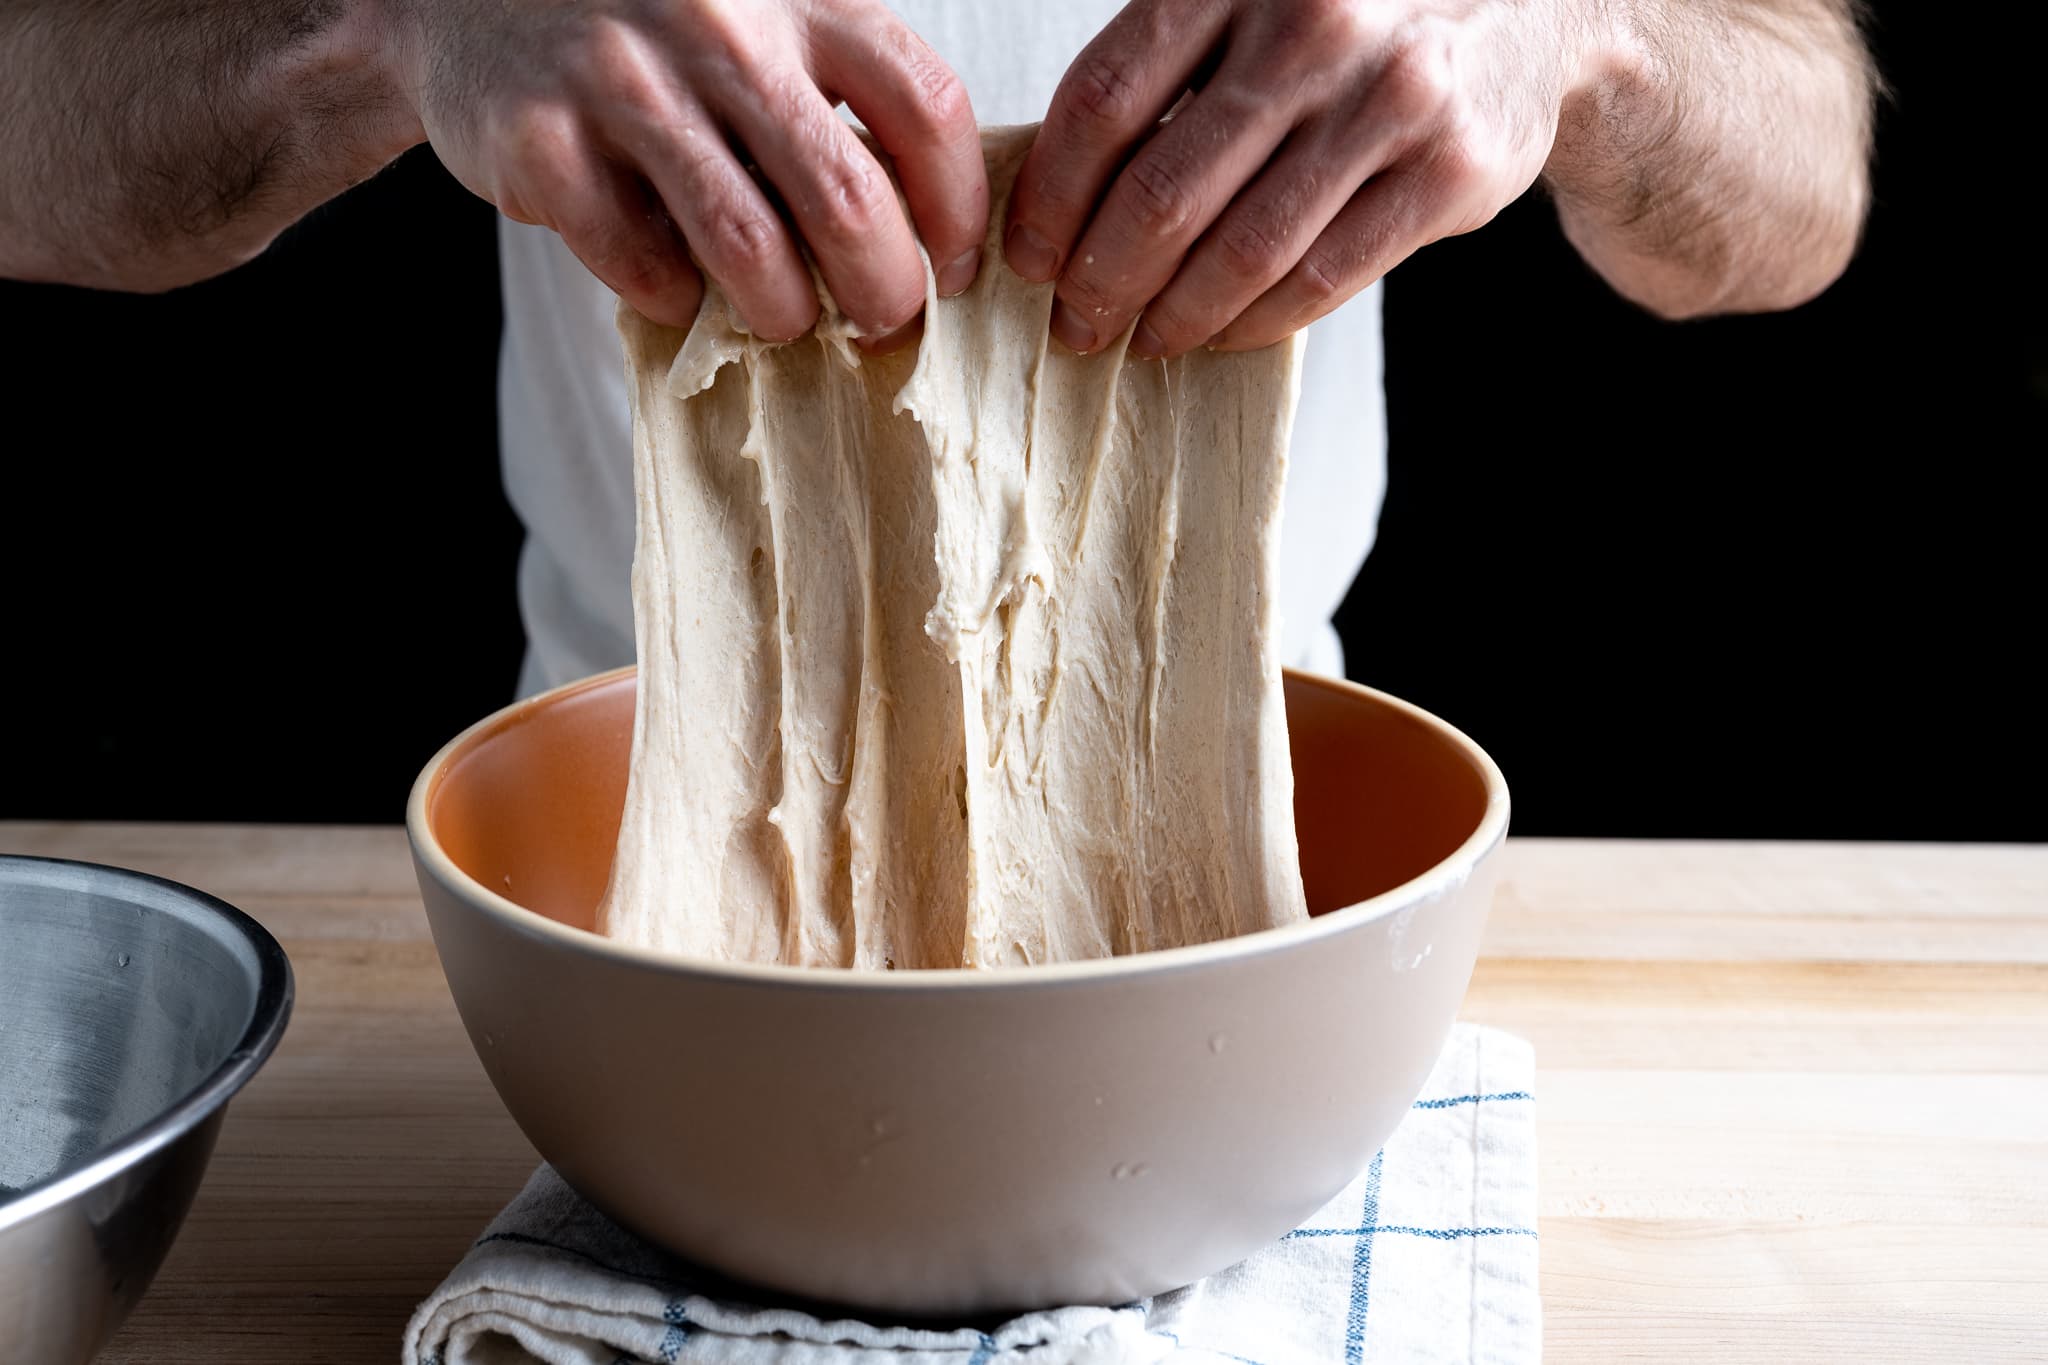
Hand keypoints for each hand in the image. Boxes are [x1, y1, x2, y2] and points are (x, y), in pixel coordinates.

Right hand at [402, 0, 987, 344]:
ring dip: (782, 311)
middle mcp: (720, 24)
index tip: (955, 268)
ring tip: (782, 316)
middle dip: (881, 291)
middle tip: (879, 320)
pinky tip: (675, 286)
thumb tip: (938, 245)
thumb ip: (839, 103)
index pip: (925, 109)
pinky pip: (640, 264)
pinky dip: (672, 299)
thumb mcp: (764, 25)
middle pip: (846, 198)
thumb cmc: (656, 38)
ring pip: (748, 247)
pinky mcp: (540, 137)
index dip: (958, 211)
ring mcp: (623, 77)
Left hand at [1004, 0, 1605, 356]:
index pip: (1104, 103)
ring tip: (1139, 340)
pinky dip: (1253, 322)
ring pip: (1242, 251)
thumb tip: (1055, 196)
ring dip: (1173, 315)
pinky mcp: (1447, 172)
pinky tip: (1217, 334)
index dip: (1051, 198)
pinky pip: (1322, 278)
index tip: (1027, 257)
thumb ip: (1169, 67)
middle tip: (1075, 323)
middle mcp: (1314, 26)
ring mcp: (1389, 100)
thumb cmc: (1361, 14)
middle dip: (1102, 279)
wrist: (1535, 5)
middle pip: (1163, 192)